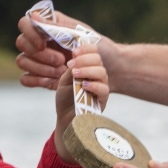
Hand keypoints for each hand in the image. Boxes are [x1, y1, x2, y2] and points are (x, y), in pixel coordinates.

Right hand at [16, 9, 118, 91]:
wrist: (110, 70)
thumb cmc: (98, 47)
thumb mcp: (81, 35)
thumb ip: (57, 28)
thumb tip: (35, 16)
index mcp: (49, 26)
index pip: (25, 23)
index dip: (30, 34)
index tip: (43, 44)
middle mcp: (40, 41)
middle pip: (22, 43)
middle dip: (41, 54)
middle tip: (61, 61)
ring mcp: (38, 59)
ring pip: (22, 61)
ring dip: (41, 68)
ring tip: (62, 71)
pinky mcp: (40, 76)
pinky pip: (25, 78)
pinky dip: (36, 80)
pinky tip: (52, 81)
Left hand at [54, 43, 108, 162]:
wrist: (65, 118)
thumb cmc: (66, 98)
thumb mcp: (64, 80)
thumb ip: (71, 69)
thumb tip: (76, 58)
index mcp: (89, 68)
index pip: (93, 53)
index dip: (86, 49)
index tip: (74, 52)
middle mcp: (97, 76)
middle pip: (98, 60)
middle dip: (85, 59)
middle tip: (71, 64)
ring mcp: (101, 87)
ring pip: (102, 72)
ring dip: (88, 70)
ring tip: (75, 73)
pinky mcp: (103, 100)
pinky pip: (104, 89)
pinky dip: (93, 85)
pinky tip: (83, 85)